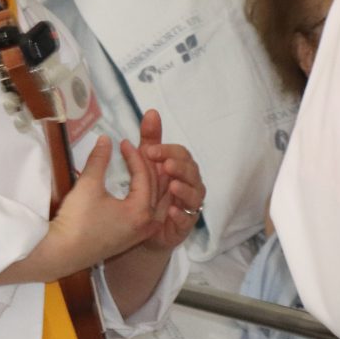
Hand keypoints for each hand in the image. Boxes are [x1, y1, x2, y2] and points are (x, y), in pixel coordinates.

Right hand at [0, 133, 159, 287]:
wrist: (62, 253)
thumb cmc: (76, 221)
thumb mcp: (88, 185)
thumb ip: (99, 159)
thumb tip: (105, 139)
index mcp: (141, 211)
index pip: (144, 176)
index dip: (134, 155)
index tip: (122, 142)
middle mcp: (147, 223)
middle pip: (155, 188)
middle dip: (147, 166)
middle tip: (136, 149)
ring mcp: (140, 234)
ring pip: (154, 201)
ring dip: (151, 181)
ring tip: (142, 164)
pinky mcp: (132, 239)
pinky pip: (148, 212)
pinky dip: (147, 196)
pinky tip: (140, 188)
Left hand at [135, 109, 204, 252]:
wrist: (144, 226)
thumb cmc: (151, 191)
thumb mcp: (147, 163)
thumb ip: (151, 139)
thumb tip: (151, 111)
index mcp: (181, 168)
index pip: (182, 155)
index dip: (168, 151)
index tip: (149, 151)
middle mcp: (189, 185)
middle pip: (192, 172)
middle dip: (180, 167)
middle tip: (166, 166)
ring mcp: (189, 206)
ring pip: (195, 195)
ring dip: (185, 189)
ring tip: (173, 186)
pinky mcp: (184, 226)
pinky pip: (187, 220)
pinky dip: (181, 215)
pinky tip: (172, 211)